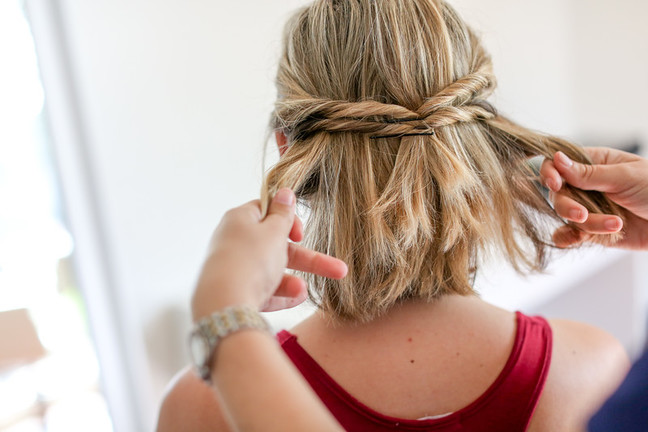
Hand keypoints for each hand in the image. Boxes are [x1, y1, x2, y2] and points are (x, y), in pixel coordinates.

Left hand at [191, 188, 347, 320]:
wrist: (223, 304)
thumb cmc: (250, 261)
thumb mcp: (274, 232)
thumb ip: (283, 214)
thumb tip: (284, 192)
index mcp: (239, 220)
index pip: (265, 211)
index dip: (287, 219)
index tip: (300, 233)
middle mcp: (234, 243)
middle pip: (276, 246)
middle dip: (306, 259)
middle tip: (336, 268)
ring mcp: (233, 269)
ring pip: (270, 272)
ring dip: (291, 282)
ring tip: (303, 291)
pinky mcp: (234, 292)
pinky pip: (262, 291)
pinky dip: (279, 295)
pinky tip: (296, 299)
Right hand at [540, 147, 647, 249]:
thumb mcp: (625, 177)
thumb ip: (588, 173)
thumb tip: (557, 159)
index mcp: (594, 163)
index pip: (558, 164)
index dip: (550, 173)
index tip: (555, 184)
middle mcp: (586, 185)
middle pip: (558, 194)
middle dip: (568, 206)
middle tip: (582, 216)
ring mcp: (588, 208)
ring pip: (567, 217)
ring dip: (587, 224)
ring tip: (615, 225)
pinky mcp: (591, 231)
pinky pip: (568, 235)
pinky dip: (567, 239)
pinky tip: (577, 239)